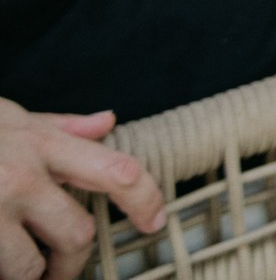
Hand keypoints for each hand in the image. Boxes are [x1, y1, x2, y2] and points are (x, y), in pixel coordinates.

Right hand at [0, 102, 164, 279]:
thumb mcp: (4, 117)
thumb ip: (55, 126)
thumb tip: (106, 121)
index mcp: (41, 145)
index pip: (117, 171)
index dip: (145, 199)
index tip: (154, 222)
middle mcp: (21, 177)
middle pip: (76, 234)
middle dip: (70, 262)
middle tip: (55, 272)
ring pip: (30, 267)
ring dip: (27, 276)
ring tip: (13, 268)